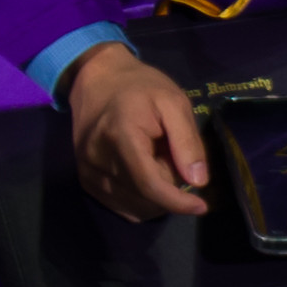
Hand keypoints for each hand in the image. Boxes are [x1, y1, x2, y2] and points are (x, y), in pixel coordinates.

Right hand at [55, 42, 213, 224]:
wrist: (98, 79)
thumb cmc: (140, 87)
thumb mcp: (174, 103)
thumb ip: (187, 141)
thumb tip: (197, 182)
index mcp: (121, 136)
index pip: (149, 185)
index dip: (177, 202)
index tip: (202, 206)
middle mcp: (97, 158)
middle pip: (144, 198)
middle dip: (168, 189)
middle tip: (171, 158)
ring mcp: (87, 170)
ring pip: (133, 208)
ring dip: (154, 197)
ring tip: (155, 163)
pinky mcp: (84, 178)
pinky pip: (119, 206)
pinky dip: (139, 201)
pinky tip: (143, 176)